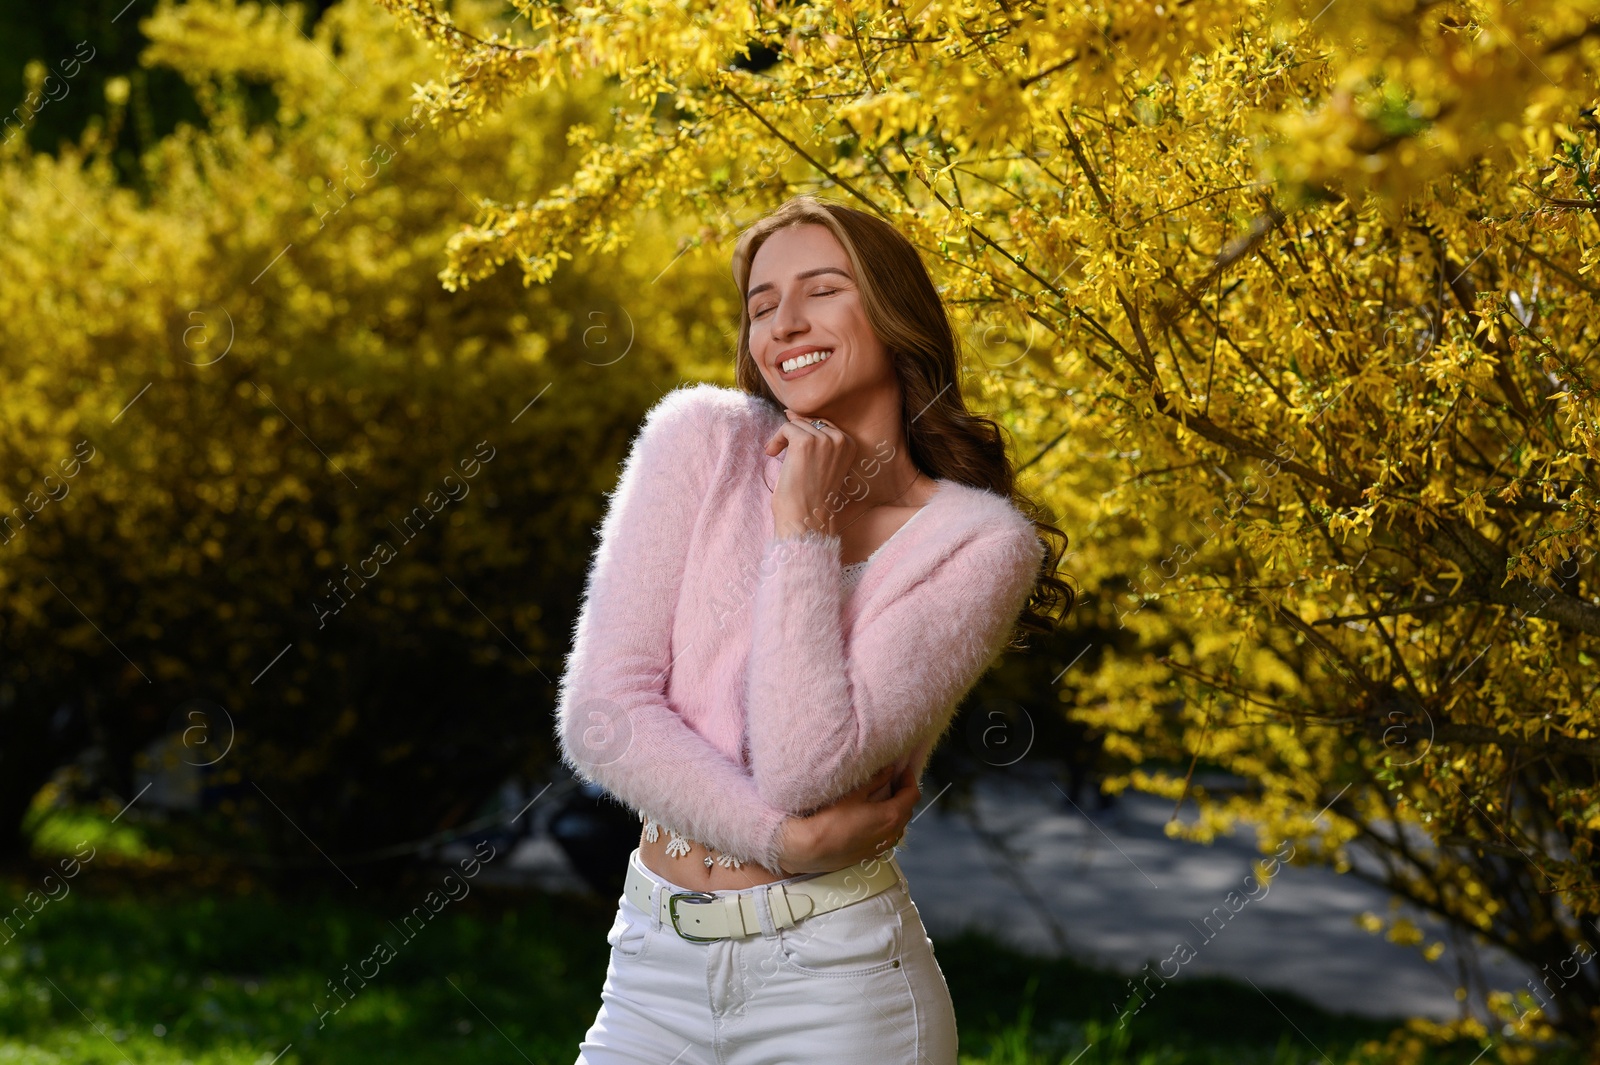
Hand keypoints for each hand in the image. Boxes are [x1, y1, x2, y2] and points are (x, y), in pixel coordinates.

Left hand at [765, 409, 860, 539]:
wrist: (806, 519)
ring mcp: (824, 440)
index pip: (823, 424)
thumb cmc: (811, 496)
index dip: (805, 433)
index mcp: (850, 444)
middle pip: (810, 422)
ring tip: (776, 455)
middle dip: (793, 436)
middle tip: (781, 454)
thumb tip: (792, 412)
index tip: (792, 449)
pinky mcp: (805, 442)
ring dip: (782, 439)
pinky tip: (771, 454)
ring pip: (797, 424)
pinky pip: (786, 428)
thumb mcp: (820, 463)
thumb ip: (815, 439)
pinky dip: (775, 439)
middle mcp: (840, 439)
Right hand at [774, 763, 919, 875]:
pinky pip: (888, 838)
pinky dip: (888, 825)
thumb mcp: (854, 794)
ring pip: (899, 826)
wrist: (811, 848)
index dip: (910, 780)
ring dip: (897, 811)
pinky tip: (874, 819)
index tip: (903, 771)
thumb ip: (876, 780)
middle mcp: (891, 833)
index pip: (912, 795)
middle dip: (904, 795)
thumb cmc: (831, 819)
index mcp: (891, 816)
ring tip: (884, 798)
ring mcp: (882, 846)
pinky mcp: (871, 854)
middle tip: (893, 781)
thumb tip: (889, 770)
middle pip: (907, 810)